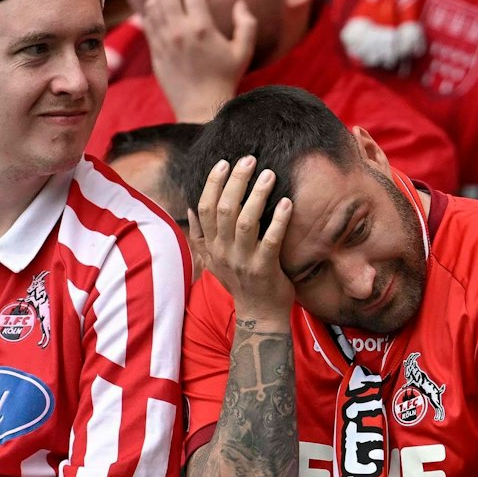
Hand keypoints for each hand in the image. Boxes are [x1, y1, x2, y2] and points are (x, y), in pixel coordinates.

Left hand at [144, 0, 255, 121]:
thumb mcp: (243, 52)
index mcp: (202, 28)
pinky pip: (146, 21)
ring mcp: (163, 39)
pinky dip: (152, 11)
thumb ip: (246, 24)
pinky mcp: (154, 49)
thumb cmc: (225, 78)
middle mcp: (179, 30)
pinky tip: (160, 14)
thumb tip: (240, 4)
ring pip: (153, 4)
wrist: (201, 105)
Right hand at [190, 156, 295, 323]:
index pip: (205, 207)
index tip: (224, 163)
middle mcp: (223, 251)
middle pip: (224, 209)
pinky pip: (271, 241)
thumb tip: (189, 209)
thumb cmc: (241, 284)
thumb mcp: (213, 261)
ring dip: (257, 195)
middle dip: (236, 181)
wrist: (259, 316)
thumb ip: (200, 236)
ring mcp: (243, 261)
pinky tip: (287, 203)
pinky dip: (278, 220)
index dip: (213, 183)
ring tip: (269, 175)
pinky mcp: (264, 269)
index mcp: (211, 246)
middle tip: (250, 160)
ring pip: (245, 221)